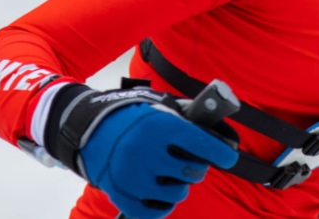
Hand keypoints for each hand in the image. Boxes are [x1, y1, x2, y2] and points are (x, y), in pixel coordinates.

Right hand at [44, 85, 238, 218]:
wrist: (90, 129)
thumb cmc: (134, 118)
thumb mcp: (161, 111)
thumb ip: (189, 123)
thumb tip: (222, 140)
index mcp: (160, 127)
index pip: (202, 143)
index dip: (220, 153)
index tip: (228, 157)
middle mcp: (147, 153)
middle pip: (193, 172)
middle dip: (198, 167)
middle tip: (192, 162)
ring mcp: (133, 177)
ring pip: (178, 194)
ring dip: (180, 186)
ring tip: (171, 176)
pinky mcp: (121, 196)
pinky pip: (155, 212)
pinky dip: (162, 205)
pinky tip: (161, 193)